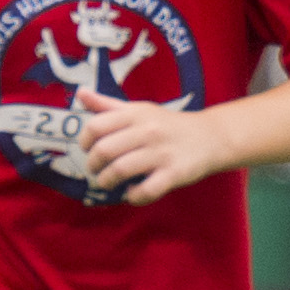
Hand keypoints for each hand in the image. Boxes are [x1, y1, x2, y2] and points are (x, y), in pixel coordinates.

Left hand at [70, 96, 232, 202]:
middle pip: (104, 150)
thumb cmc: (167, 125)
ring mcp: (162, 152)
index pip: (96, 126)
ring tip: (108, 182)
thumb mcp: (139, 110)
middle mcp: (147, 130)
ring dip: (107, 182)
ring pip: (120, 171)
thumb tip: (80, 94)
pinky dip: (133, 196)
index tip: (87, 149)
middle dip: (93, 166)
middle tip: (96, 170)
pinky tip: (132, 192)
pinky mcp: (174, 173)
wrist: (210, 137)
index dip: (84, 141)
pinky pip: (146, 190)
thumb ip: (108, 105)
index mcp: (135, 113)